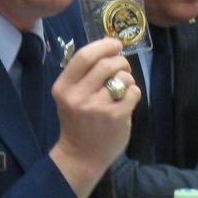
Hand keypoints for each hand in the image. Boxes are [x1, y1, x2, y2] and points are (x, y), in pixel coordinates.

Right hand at [50, 38, 138, 197]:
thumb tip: (108, 42)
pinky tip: (126, 102)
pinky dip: (133, 93)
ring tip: (122, 88)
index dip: (103, 45)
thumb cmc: (78, 121)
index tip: (114, 44)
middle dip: (120, 61)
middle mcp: (78, 96)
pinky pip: (133, 92)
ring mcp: (98, 107)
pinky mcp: (116, 117)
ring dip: (127, 78)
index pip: (84, 56)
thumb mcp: (71, 96)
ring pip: (123, 77)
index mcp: (63, 88)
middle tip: (122, 67)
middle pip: (106, 63)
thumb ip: (85, 72)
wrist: (81, 156)